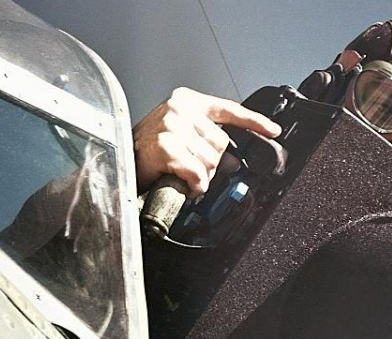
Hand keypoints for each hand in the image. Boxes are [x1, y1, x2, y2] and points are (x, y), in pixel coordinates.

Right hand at [133, 87, 281, 196]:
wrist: (119, 163)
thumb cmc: (149, 153)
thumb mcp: (181, 138)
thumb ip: (207, 142)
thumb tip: (233, 162)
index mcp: (186, 101)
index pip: (228, 109)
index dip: (254, 122)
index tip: (272, 130)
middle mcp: (180, 109)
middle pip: (222, 143)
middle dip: (211, 163)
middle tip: (189, 167)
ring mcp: (172, 126)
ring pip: (211, 160)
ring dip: (200, 176)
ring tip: (180, 174)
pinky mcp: (166, 146)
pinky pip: (197, 173)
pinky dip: (193, 184)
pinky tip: (180, 182)